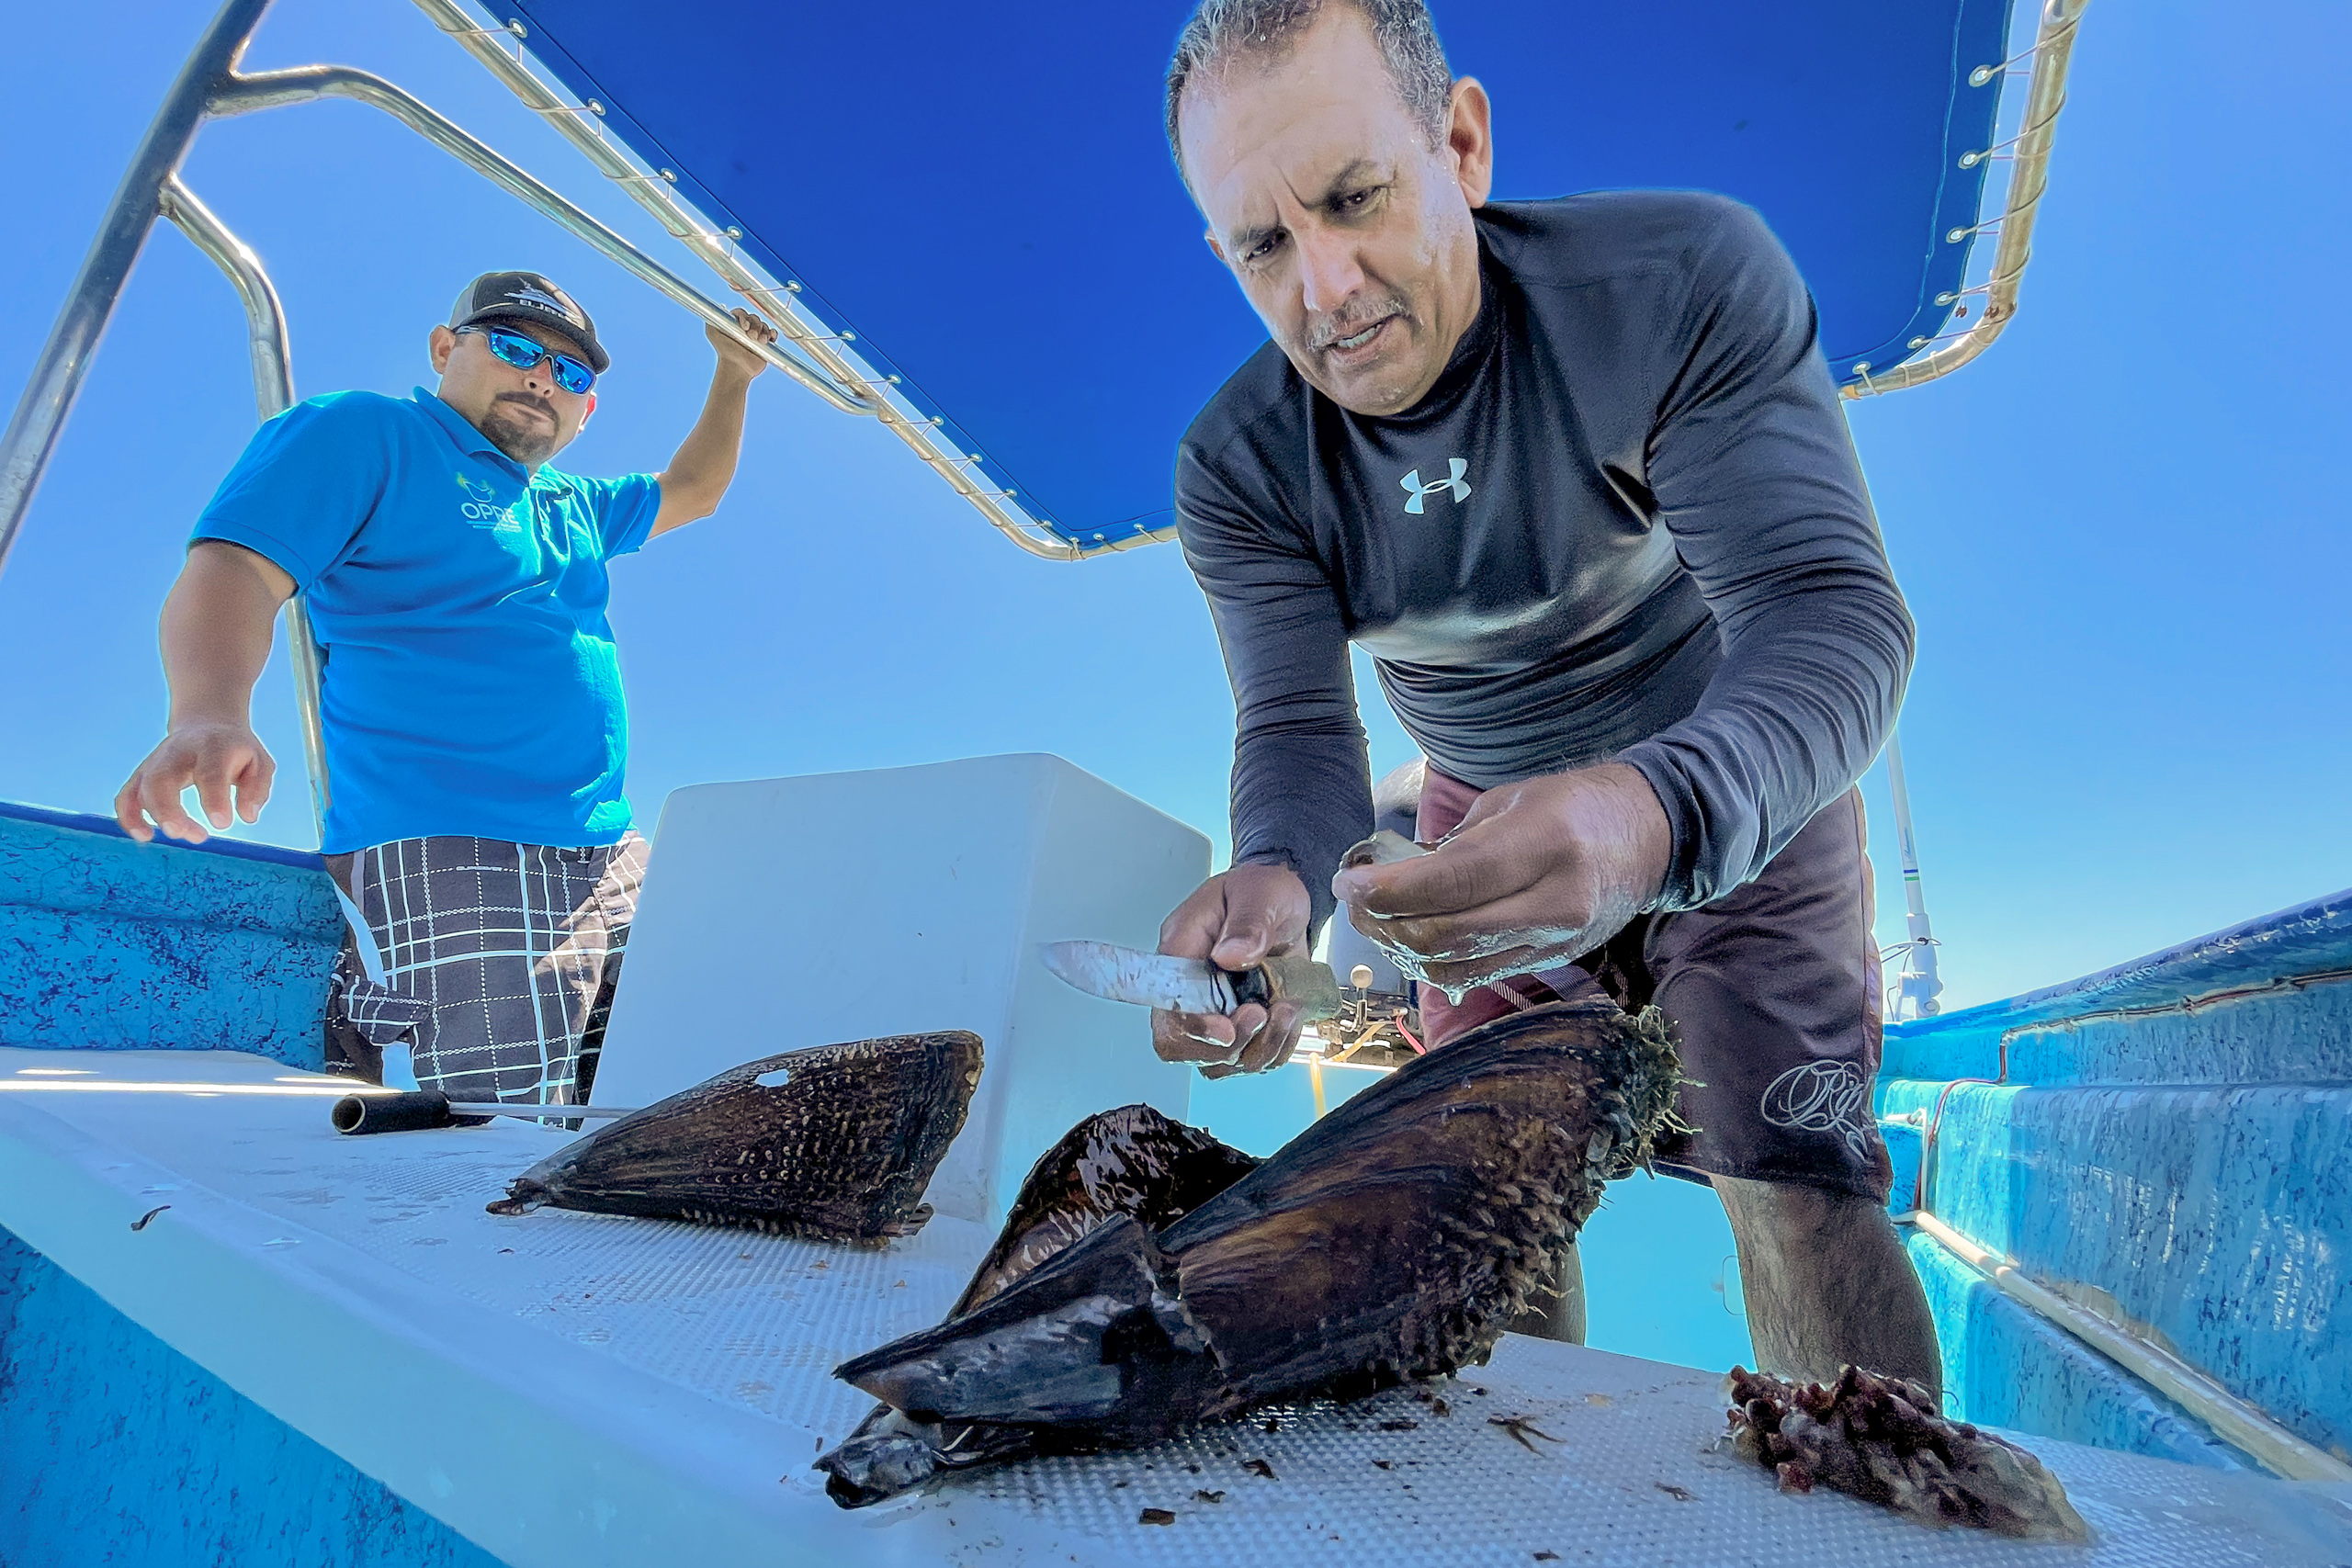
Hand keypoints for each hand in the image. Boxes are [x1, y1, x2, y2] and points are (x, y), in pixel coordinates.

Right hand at [114, 720, 275, 843]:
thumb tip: (247, 816)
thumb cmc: (235, 750)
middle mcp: (178, 752)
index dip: (214, 799)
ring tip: (179, 835)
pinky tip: (145, 836)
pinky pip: (127, 795)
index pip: (209, 771)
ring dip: (156, 816)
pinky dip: (129, 817)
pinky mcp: (142, 774)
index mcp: (212, 746)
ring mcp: (156, 762)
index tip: (222, 823)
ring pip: (143, 787)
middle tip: (189, 834)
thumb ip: (257, 788)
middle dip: (169, 809)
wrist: (207, 723)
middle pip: (162, 777)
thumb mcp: (259, 762)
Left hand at [707, 307, 777, 381]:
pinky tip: (769, 338)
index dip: (744, 318)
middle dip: (755, 326)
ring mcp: (756, 335)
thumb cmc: (724, 351)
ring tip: (760, 341)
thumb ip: (712, 319)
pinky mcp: (765, 343)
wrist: (736, 367)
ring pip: (764, 325)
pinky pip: (772, 333)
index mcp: (735, 323)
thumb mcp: (712, 333)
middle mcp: (746, 328)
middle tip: (751, 336)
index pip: (742, 313)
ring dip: (763, 331)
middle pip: (755, 318)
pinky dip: (772, 333)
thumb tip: (721, 306)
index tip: (744, 326)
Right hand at [1149, 863, 1311, 1077]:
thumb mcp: (1260, 894)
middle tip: (1263, 1012)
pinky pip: (1255, 1060)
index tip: (1228, 1028)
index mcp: (1181, 955)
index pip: (1168, 1009)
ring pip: (1222, 1062)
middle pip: (1185, 1048)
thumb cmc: (1263, 892)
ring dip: (1261, 1047)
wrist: (1287, 905)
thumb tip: (1231, 955)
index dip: (1192, 1029)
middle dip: (1231, 1045)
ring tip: (1285, 1009)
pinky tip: (1290, 1014)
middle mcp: (1191, 991)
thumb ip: (1247, 923)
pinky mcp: (1244, 1027)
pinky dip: (1278, 1047)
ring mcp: (1217, 1013)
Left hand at [1330, 763, 1670, 999]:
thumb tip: (1392, 875)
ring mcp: (1555, 941)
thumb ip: (1454, 843)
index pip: (1452, 880)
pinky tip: (1412, 939)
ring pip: (1456, 966)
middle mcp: (1553, 901)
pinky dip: (1434, 963)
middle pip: (1447, 934)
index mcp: (1544, 844)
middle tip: (1355, 901)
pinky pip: (1477, 976)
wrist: (1648, 837)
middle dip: (1385, 922)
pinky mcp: (1551, 963)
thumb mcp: (1511, 800)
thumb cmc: (1573, 805)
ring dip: (1402, 949)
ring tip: (1376, 921)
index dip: (1391, 889)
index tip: (1350, 881)